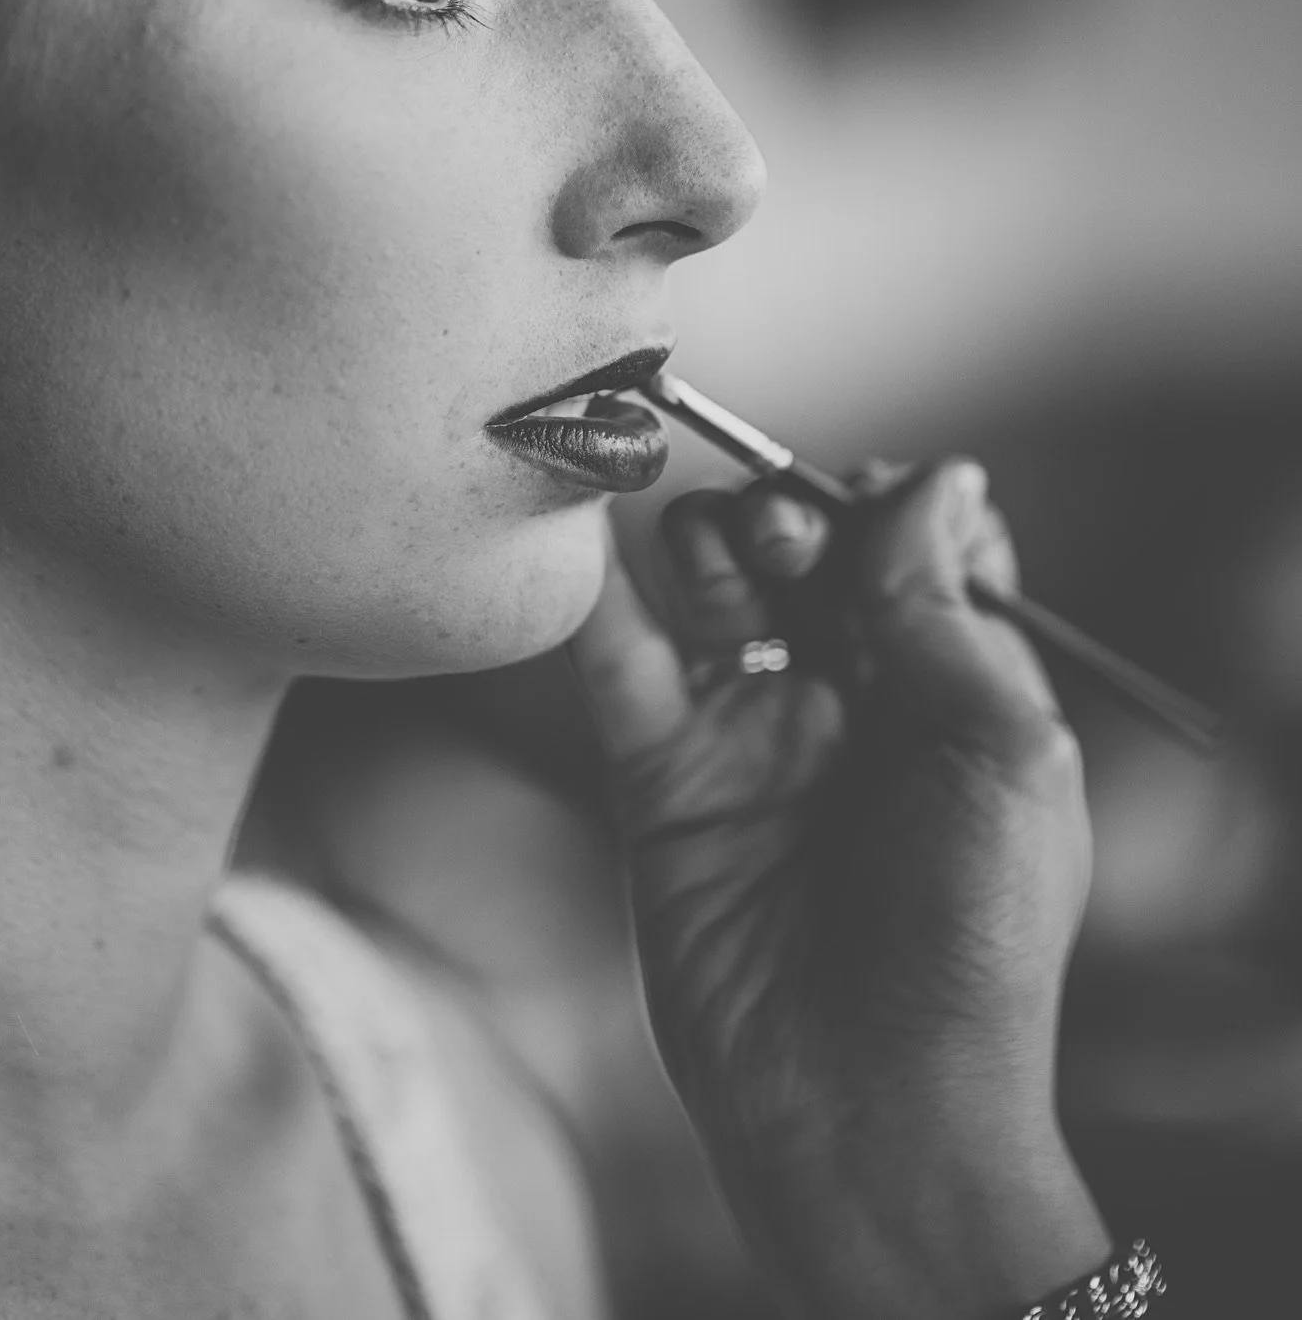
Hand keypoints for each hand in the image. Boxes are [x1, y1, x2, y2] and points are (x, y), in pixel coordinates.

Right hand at [568, 459, 1111, 1319]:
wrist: (872, 1111)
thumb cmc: (972, 942)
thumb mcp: (1000, 754)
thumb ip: (945, 607)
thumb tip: (937, 472)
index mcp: (942, 684)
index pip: (904, 543)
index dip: (883, 504)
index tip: (869, 502)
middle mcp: (844, 691)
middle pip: (795, 543)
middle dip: (787, 511)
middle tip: (790, 545)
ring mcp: (748, 729)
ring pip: (705, 581)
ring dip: (707, 544)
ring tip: (730, 576)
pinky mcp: (664, 777)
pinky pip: (619, 664)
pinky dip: (596, 600)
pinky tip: (583, 547)